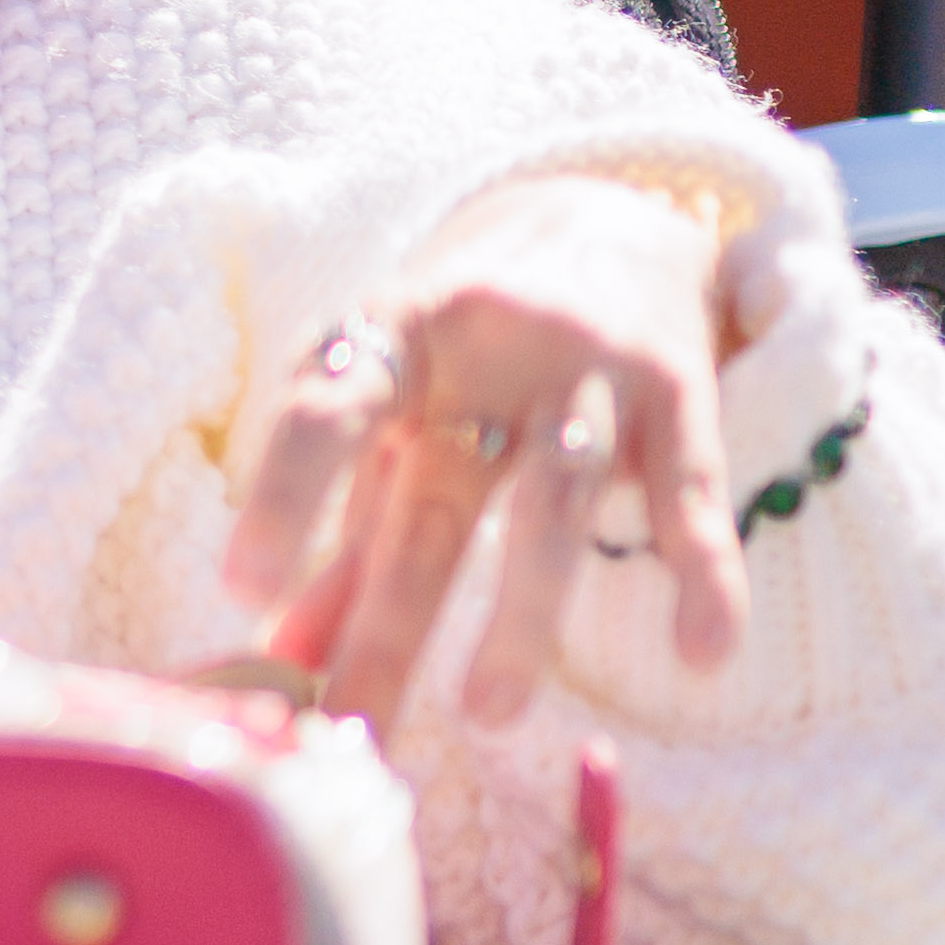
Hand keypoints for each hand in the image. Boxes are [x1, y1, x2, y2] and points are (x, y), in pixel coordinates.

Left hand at [222, 169, 756, 725]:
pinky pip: (691, 493)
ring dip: (523, 610)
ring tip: (485, 716)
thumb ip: (346, 541)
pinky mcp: (681, 396)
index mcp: (394, 340)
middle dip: (393, 617)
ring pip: (557, 497)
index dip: (282, 493)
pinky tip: (702, 657)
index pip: (328, 411)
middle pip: (438, 494)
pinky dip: (705, 573)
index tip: (239, 590)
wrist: (611, 216)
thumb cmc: (468, 350)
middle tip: (354, 728)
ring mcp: (591, 371)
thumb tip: (278, 667)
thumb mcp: (397, 417)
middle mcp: (489, 349)